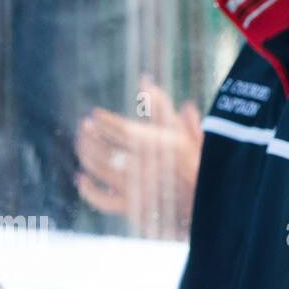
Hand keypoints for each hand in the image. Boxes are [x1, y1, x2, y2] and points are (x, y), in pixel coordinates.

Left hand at [75, 75, 202, 239]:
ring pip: (101, 170)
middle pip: (106, 149)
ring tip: (81, 145)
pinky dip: (88, 189)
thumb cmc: (196, 164)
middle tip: (83, 128)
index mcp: (158, 145)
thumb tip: (145, 79)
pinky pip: (102, 199)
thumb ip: (161, 107)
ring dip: (86, 156)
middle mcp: (145, 166)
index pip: (122, 130)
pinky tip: (81, 178)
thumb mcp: (183, 131)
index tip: (94, 115)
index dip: (104, 121)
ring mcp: (136, 188)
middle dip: (90, 137)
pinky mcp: (132, 208)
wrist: (207, 202)